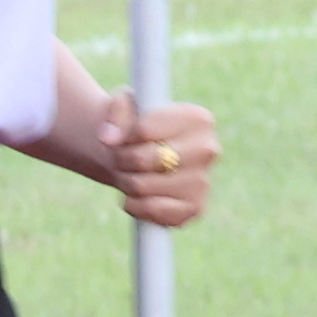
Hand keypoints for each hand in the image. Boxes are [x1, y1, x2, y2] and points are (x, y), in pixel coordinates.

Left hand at [96, 95, 218, 227]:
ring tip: (129, 174)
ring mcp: (203, 182)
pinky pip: (152, 211)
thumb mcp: (126, 105)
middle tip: (121, 158)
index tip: (125, 136)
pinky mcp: (195, 209)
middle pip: (144, 160)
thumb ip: (116, 113)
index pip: (143, 131)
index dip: (123, 136)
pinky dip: (135, 206)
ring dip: (126, 182)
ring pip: (142, 186)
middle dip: (122, 160)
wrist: (148, 156)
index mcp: (198, 119)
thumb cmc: (138, 125)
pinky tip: (136, 195)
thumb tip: (108, 138)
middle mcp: (208, 150)